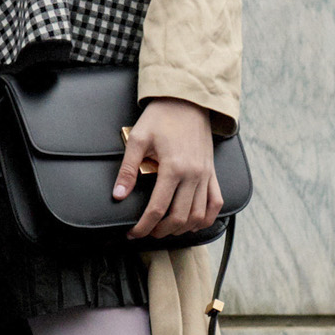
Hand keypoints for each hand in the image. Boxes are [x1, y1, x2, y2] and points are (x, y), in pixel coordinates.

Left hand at [115, 97, 222, 239]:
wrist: (187, 100)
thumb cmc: (161, 117)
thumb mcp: (138, 139)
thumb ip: (128, 170)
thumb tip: (118, 195)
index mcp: (173, 167)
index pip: (158, 209)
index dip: (143, 226)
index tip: (132, 234)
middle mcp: (193, 175)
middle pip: (179, 217)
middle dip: (160, 231)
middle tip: (147, 232)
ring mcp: (206, 175)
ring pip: (198, 216)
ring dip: (182, 229)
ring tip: (165, 230)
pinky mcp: (212, 173)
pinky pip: (216, 203)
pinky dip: (206, 219)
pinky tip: (192, 223)